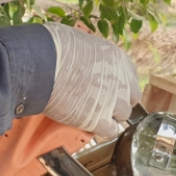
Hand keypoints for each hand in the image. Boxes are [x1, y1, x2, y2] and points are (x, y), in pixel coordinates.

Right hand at [40, 24, 140, 138]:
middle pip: (130, 99)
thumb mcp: (84, 44)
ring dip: (108, 116)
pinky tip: (89, 123)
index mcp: (118, 60)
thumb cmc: (55, 49)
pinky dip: (101, 129)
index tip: (109, 90)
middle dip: (117, 102)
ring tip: (90, 113)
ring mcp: (112, 101)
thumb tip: (86, 63)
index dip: (120, 88)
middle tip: (99, 103)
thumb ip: (94, 58)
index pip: (131, 79)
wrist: (44, 63)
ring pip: (122, 116)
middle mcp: (121, 81)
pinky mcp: (99, 119)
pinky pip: (110, 131)